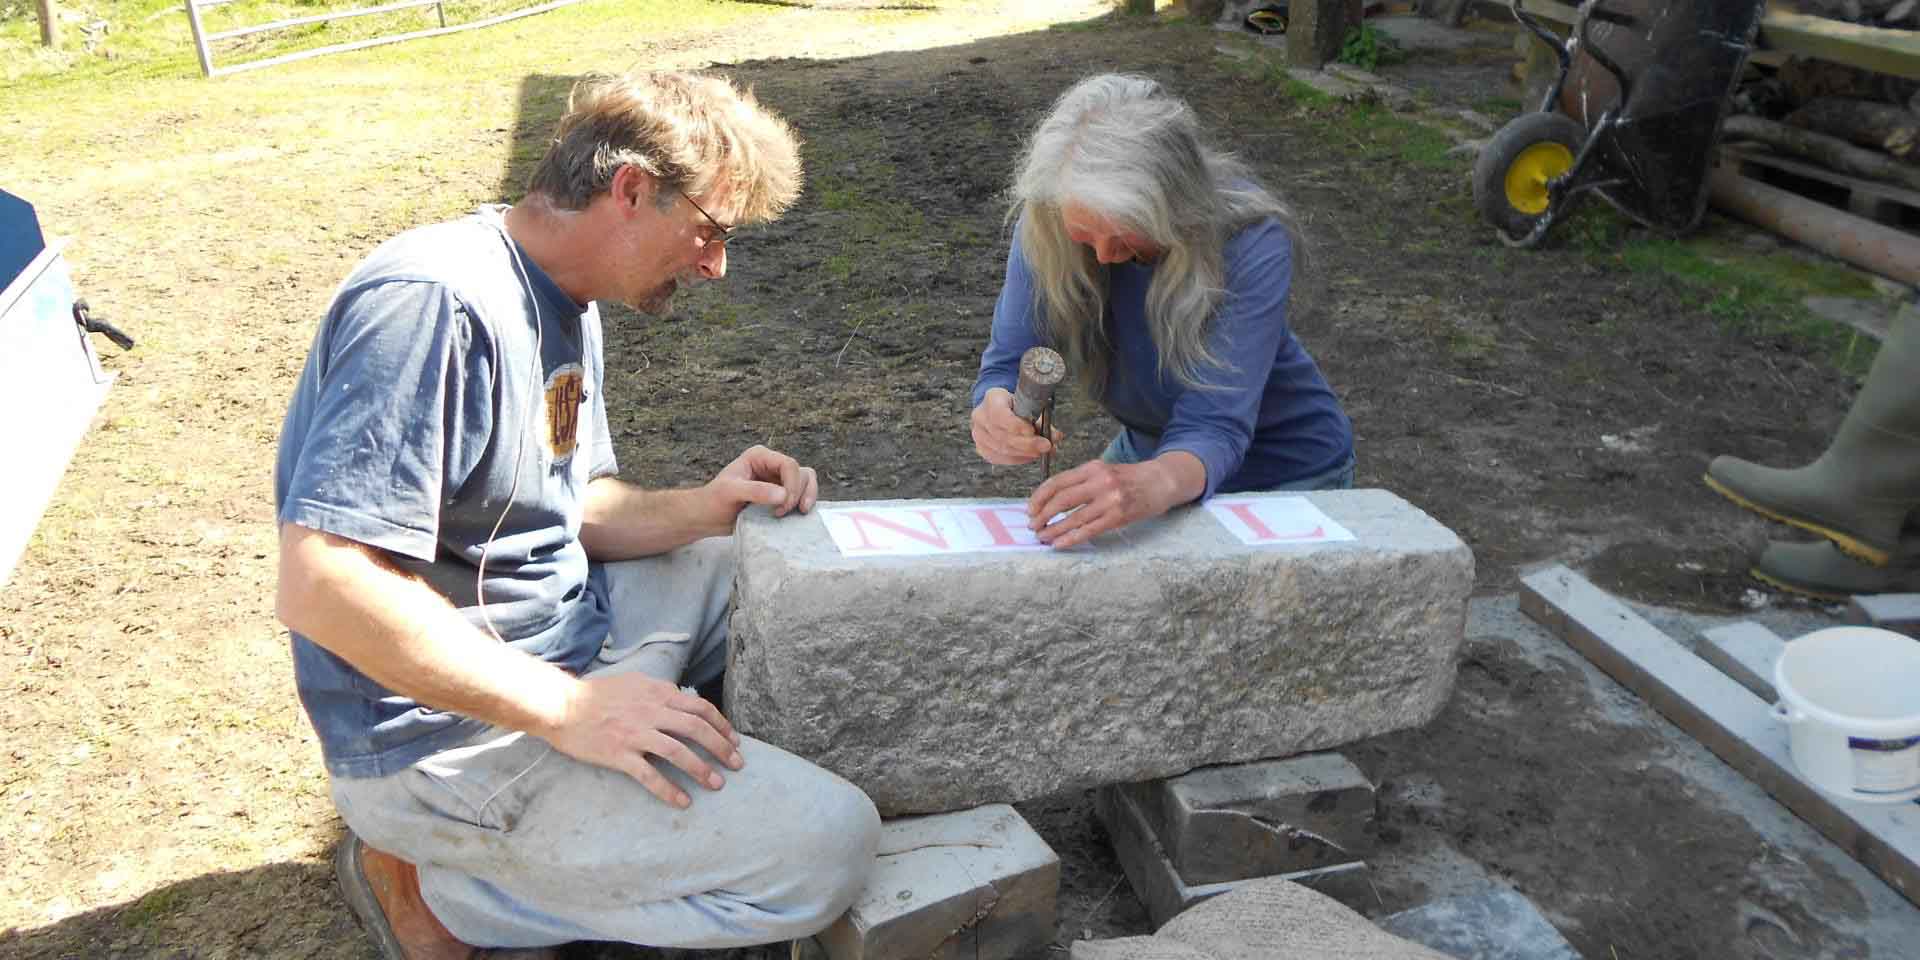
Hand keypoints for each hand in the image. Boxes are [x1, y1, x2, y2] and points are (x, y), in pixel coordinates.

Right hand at [543, 671, 745, 807]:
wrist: (560, 705)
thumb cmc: (596, 694)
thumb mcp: (634, 682)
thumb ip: (659, 691)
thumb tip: (682, 698)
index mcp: (656, 693)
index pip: (698, 707)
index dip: (720, 724)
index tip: (734, 739)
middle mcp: (650, 711)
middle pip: (696, 729)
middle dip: (721, 747)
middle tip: (737, 764)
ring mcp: (635, 734)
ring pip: (677, 752)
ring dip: (701, 769)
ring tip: (717, 784)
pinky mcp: (619, 754)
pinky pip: (649, 775)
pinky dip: (668, 790)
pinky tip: (682, 801)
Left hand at [703, 445, 819, 527]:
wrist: (709, 518)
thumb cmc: (714, 501)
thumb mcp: (730, 493)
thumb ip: (755, 491)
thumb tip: (783, 495)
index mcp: (760, 456)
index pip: (789, 465)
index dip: (792, 485)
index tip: (783, 506)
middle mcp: (772, 465)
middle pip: (801, 474)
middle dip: (797, 494)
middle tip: (781, 513)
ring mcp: (778, 479)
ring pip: (806, 482)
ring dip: (805, 498)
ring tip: (794, 514)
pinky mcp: (781, 494)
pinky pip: (802, 495)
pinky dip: (803, 504)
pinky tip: (796, 516)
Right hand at [970, 388, 1063, 465]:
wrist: (1001, 407)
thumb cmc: (1016, 405)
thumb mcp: (1029, 404)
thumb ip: (1042, 420)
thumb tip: (1056, 437)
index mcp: (992, 398)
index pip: (1000, 414)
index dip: (1016, 426)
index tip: (1033, 431)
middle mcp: (981, 416)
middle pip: (1003, 435)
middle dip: (1027, 444)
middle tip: (1046, 446)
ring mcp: (979, 434)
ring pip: (1002, 449)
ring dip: (1025, 453)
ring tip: (1041, 451)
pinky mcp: (982, 448)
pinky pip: (1000, 458)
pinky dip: (1018, 458)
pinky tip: (1030, 456)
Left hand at [1028, 459, 1181, 549]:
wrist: (1161, 481)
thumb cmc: (1129, 478)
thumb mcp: (1104, 470)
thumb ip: (1081, 482)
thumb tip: (1052, 500)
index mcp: (1093, 467)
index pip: (1057, 482)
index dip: (1039, 497)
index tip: (1030, 508)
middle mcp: (1100, 482)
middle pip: (1061, 500)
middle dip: (1042, 515)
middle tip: (1033, 525)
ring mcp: (1110, 500)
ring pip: (1073, 518)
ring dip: (1053, 530)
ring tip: (1042, 537)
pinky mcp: (1118, 516)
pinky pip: (1088, 530)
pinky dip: (1070, 539)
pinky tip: (1059, 544)